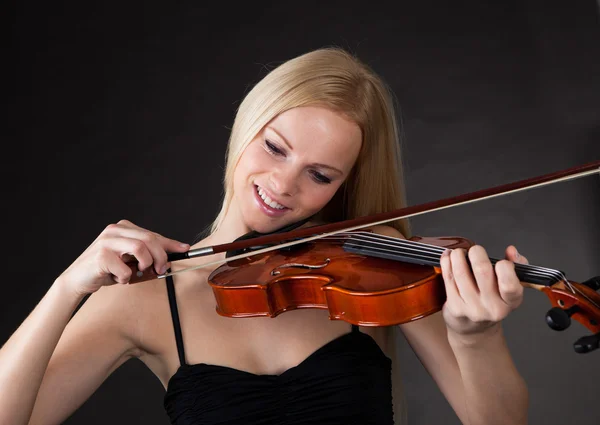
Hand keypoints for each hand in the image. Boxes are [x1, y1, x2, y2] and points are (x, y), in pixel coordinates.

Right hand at [56, 219, 189, 296]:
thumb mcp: (129, 260)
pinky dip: (126, 278)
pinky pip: (125, 268)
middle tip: (162, 270)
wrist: (77, 280)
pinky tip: (118, 278)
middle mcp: (115, 230)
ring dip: (145, 264)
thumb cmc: (106, 270)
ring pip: (140, 248)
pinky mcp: (101, 255)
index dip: (170, 243)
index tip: (185, 249)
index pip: (152, 234)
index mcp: (123, 228)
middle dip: (161, 256)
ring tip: (138, 273)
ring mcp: (107, 241)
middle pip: (149, 239)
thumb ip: (146, 256)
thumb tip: (169, 259)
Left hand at [440, 244, 528, 338]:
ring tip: (459, 252)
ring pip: (461, 273)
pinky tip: (448, 258)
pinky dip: (447, 263)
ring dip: (458, 256)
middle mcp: (493, 308)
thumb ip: (516, 266)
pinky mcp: (455, 308)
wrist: (474, 329)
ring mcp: (472, 309)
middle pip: (482, 271)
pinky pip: (448, 279)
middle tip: (475, 250)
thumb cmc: (492, 301)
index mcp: (511, 301)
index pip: (510, 284)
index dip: (505, 267)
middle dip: (476, 253)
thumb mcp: (510, 288)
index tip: (500, 262)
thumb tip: (511, 251)